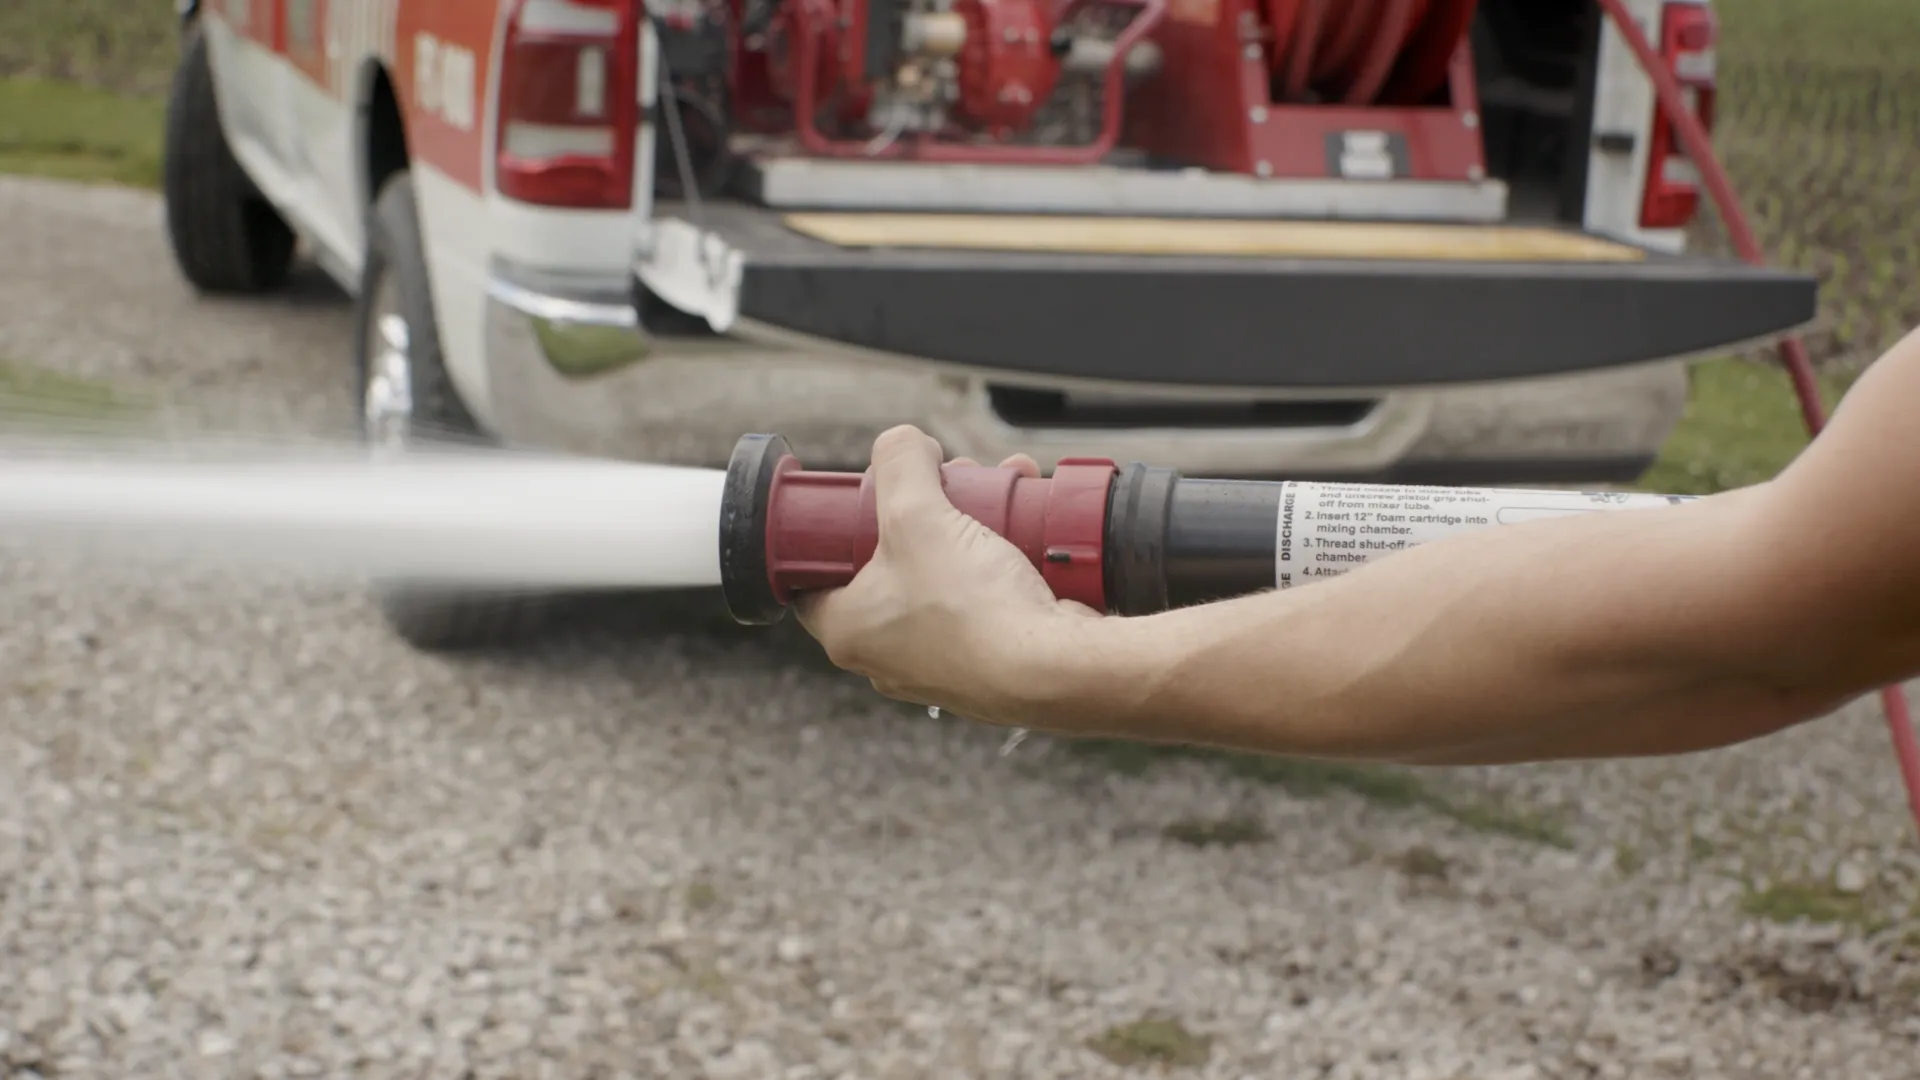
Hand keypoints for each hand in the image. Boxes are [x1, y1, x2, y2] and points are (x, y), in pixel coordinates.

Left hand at [793, 425, 1098, 725]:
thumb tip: (903, 443)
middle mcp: (887, 659)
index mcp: (849, 631)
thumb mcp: (918, 510)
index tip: (859, 506)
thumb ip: (900, 463)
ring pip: (943, 579)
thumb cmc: (972, 605)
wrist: (1053, 668)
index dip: (831, 536)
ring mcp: (941, 667)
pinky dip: (1000, 564)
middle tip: (944, 486)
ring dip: (968, 531)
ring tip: (995, 495)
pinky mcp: (990, 667)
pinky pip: (985, 603)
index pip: (815, 579)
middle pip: (891, 566)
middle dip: (922, 516)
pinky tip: (1024, 531)